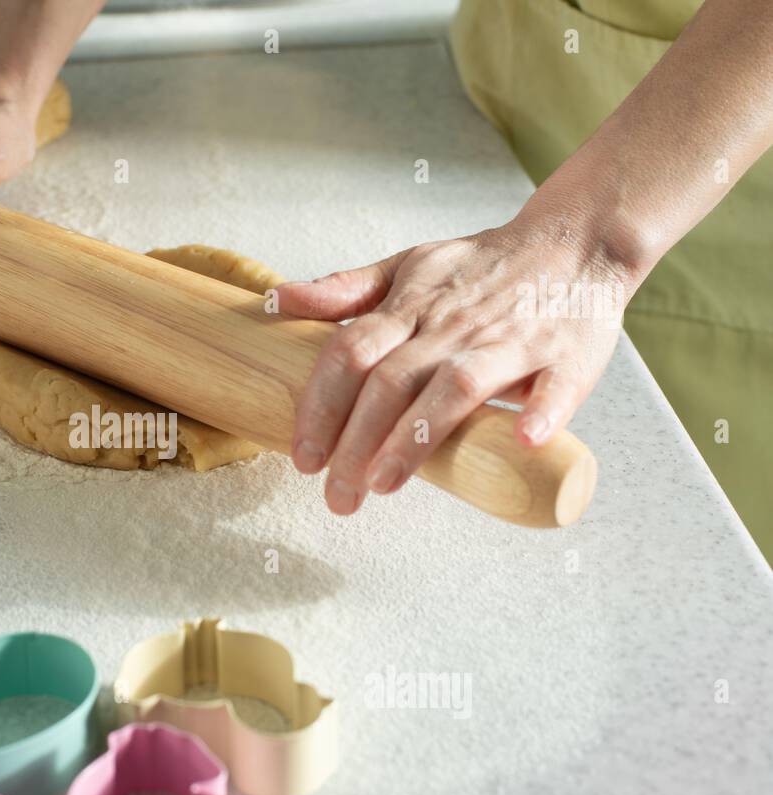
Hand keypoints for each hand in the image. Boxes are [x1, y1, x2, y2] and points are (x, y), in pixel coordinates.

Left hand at [278, 221, 629, 515]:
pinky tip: (522, 441)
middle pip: (391, 381)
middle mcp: (454, 325)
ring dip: (417, 436)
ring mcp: (510, 340)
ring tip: (383, 483)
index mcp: (413, 306)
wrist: (575, 240)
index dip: (321, 405)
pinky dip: (542, 412)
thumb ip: (345, 289)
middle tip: (336, 494)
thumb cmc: (483, 267)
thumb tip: (277, 300)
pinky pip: (557, 385)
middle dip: (355, 441)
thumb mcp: (408, 265)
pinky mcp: (567, 356)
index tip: (303, 456)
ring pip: (455, 387)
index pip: (350, 353)